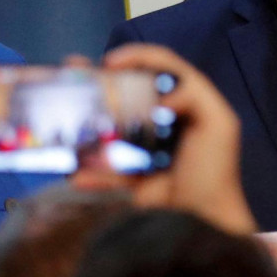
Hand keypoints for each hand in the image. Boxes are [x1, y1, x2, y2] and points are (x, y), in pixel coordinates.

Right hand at [73, 43, 254, 235]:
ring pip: (107, 129)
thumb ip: (194, 95)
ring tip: (58, 112)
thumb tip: (158, 95)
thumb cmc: (215, 169)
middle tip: (71, 70)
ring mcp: (142, 151)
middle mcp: (161, 122)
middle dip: (97, 80)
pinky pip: (103, 173)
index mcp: (184, 104)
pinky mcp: (131, 179)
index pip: (159, 68)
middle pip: (126, 93)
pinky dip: (88, 174)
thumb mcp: (219, 123)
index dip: (135, 58)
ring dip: (81, 121)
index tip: (111, 62)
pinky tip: (74, 173)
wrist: (208, 218)